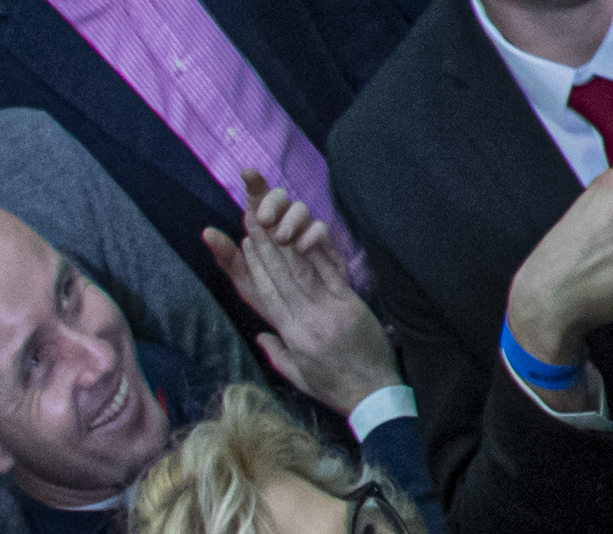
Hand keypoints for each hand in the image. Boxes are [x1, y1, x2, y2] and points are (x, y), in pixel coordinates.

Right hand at [205, 180, 399, 415]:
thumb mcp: (298, 376)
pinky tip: (303, 233)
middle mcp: (302, 321)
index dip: (248, 267)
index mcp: (289, 336)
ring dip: (280, 243)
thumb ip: (277, 353)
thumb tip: (260, 336)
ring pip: (296, 272)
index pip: (262, 295)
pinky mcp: (349, 307)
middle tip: (249, 215)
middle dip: (260, 245)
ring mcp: (325, 313)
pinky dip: (314, 252)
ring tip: (268, 218)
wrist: (372, 397)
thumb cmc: (336, 388)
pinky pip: (328, 275)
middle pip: (275, 277)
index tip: (239, 240)